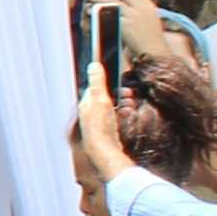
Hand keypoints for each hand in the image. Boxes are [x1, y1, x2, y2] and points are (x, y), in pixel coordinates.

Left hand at [76, 59, 127, 176]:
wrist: (104, 151)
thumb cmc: (101, 126)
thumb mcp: (100, 99)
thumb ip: (97, 82)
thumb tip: (93, 64)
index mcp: (86, 104)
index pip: (96, 88)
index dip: (109, 84)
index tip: (120, 83)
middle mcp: (89, 113)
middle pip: (106, 98)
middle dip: (119, 95)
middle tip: (129, 95)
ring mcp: (97, 124)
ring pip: (112, 109)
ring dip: (123, 105)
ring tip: (130, 105)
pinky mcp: (105, 132)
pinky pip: (116, 119)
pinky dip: (123, 116)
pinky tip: (129, 116)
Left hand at [83, 0, 170, 57]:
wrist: (156, 53)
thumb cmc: (152, 41)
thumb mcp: (149, 22)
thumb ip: (140, 11)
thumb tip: (127, 5)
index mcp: (148, 6)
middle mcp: (142, 8)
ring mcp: (134, 16)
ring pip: (113, 1)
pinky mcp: (126, 24)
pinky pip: (109, 15)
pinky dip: (98, 11)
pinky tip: (89, 9)